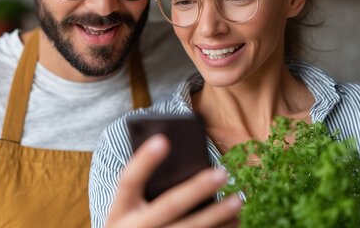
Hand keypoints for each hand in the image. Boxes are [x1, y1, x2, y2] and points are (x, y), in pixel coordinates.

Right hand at [105, 134, 241, 227]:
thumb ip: (145, 188)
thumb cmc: (131, 226)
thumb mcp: (127, 210)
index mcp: (121, 210)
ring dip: (218, 215)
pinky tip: (235, 221)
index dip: (144, 161)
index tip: (163, 140)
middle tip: (222, 173)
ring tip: (238, 199)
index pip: (130, 180)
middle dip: (198, 188)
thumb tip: (177, 156)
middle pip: (170, 205)